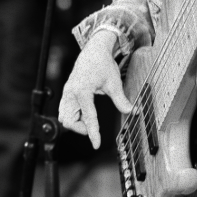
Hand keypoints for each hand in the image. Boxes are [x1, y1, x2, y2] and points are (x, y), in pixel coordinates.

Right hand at [59, 30, 131, 148]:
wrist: (93, 50)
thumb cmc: (103, 65)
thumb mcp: (114, 83)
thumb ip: (122, 100)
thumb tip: (133, 112)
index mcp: (82, 91)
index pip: (88, 118)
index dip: (93, 133)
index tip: (97, 145)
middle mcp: (70, 93)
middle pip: (69, 121)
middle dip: (81, 128)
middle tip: (94, 128)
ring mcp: (66, 92)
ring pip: (64, 117)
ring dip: (76, 123)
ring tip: (89, 120)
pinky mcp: (66, 92)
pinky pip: (63, 111)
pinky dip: (73, 116)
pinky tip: (84, 114)